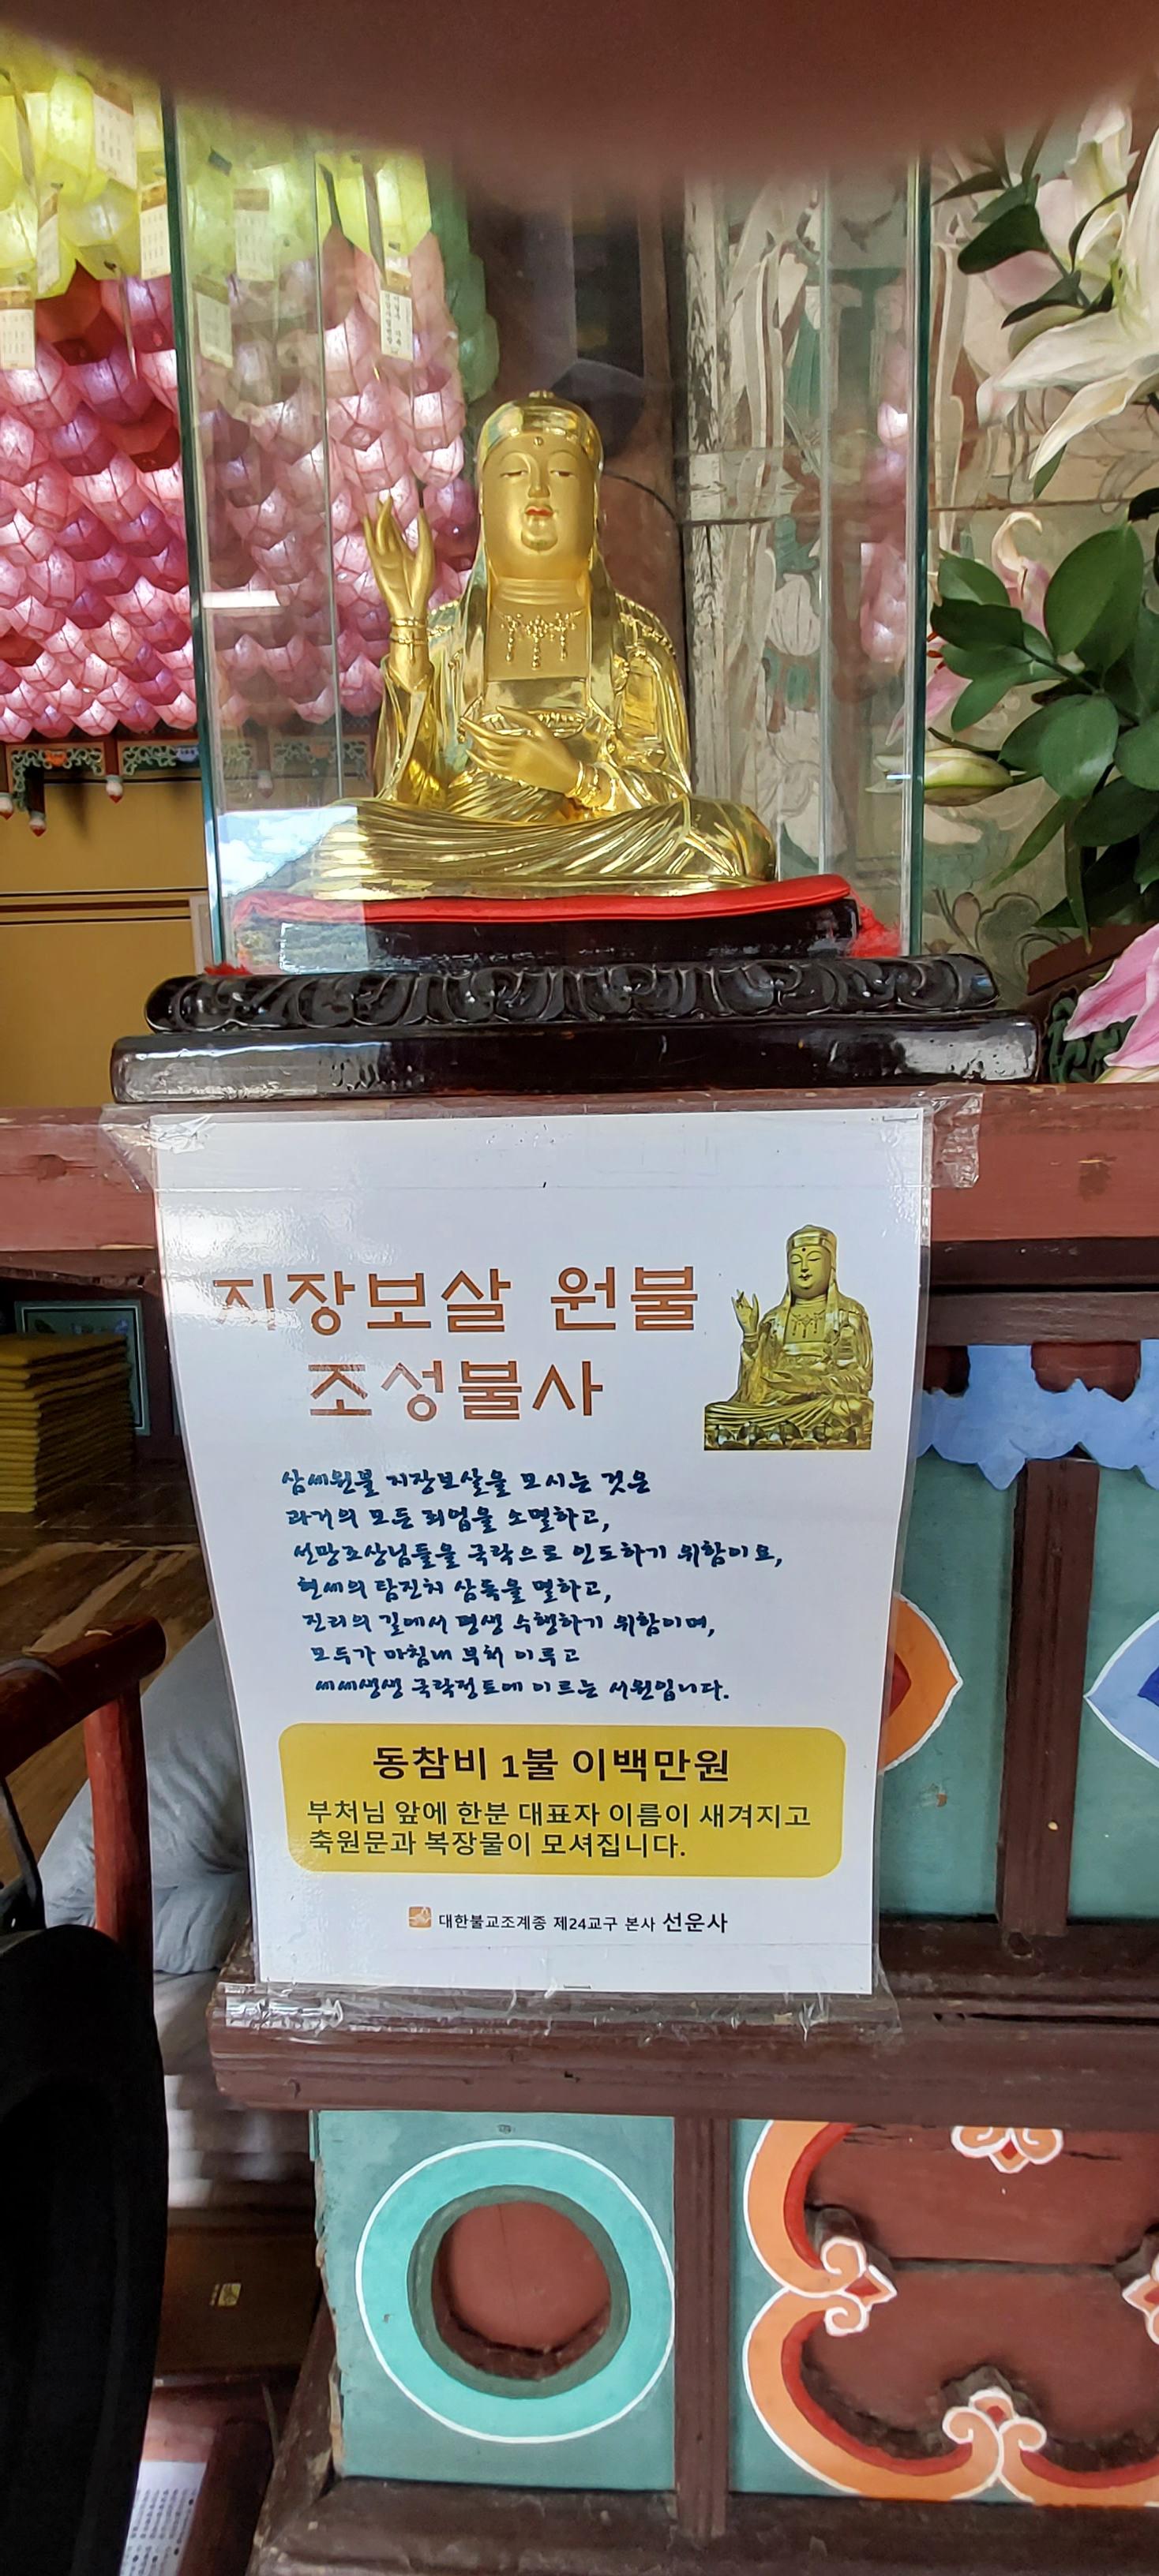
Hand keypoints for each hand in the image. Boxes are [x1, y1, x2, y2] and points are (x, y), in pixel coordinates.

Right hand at [362, 494, 434, 623]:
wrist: (412, 604)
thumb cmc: (421, 583)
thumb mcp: (426, 553)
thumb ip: (424, 533)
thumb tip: (421, 511)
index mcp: (405, 551)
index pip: (396, 529)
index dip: (393, 515)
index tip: (391, 500)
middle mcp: (393, 553)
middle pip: (386, 529)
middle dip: (383, 513)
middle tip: (380, 497)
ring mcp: (384, 557)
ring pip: (380, 533)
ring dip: (379, 518)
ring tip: (377, 502)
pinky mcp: (377, 563)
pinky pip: (371, 544)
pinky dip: (368, 532)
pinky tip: (366, 520)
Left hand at [461, 711, 583, 797]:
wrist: (566, 775)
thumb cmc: (557, 752)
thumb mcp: (542, 729)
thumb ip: (521, 717)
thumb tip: (501, 709)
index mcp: (521, 743)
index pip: (491, 734)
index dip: (477, 727)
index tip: (467, 720)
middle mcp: (513, 756)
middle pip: (486, 745)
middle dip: (473, 734)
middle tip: (465, 725)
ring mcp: (512, 767)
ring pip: (487, 756)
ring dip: (476, 745)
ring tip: (470, 736)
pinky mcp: (513, 775)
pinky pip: (491, 769)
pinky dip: (480, 762)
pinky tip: (474, 756)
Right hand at [733, 1291, 759, 1335]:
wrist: (751, 1327)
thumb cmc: (754, 1320)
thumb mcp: (756, 1309)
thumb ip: (755, 1301)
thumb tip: (753, 1294)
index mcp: (749, 1308)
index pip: (745, 1300)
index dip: (744, 1296)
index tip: (742, 1291)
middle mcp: (744, 1309)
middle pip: (741, 1301)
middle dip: (740, 1296)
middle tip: (737, 1290)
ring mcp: (741, 1311)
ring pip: (738, 1303)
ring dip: (737, 1298)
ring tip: (736, 1293)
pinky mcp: (738, 1313)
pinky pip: (735, 1306)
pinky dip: (734, 1302)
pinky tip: (733, 1298)